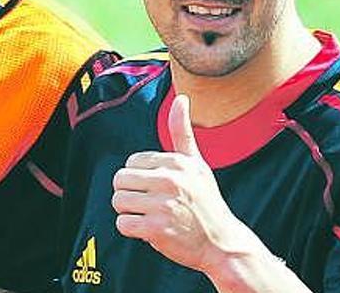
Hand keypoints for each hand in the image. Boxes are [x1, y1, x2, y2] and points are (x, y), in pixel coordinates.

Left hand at [111, 95, 273, 286]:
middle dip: (130, 194)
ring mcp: (163, 205)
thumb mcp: (197, 164)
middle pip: (119, 180)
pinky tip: (151, 230)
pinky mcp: (156, 229)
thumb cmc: (205, 201)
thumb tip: (181, 98)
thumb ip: (182, 132)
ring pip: (118, 202)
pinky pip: (122, 224)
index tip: (159, 188)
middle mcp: (170, 180)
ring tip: (151, 216)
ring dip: (130, 212)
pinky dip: (132, 230)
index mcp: (177, 162)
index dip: (140, 178)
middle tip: (150, 204)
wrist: (221, 243)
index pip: (131, 162)